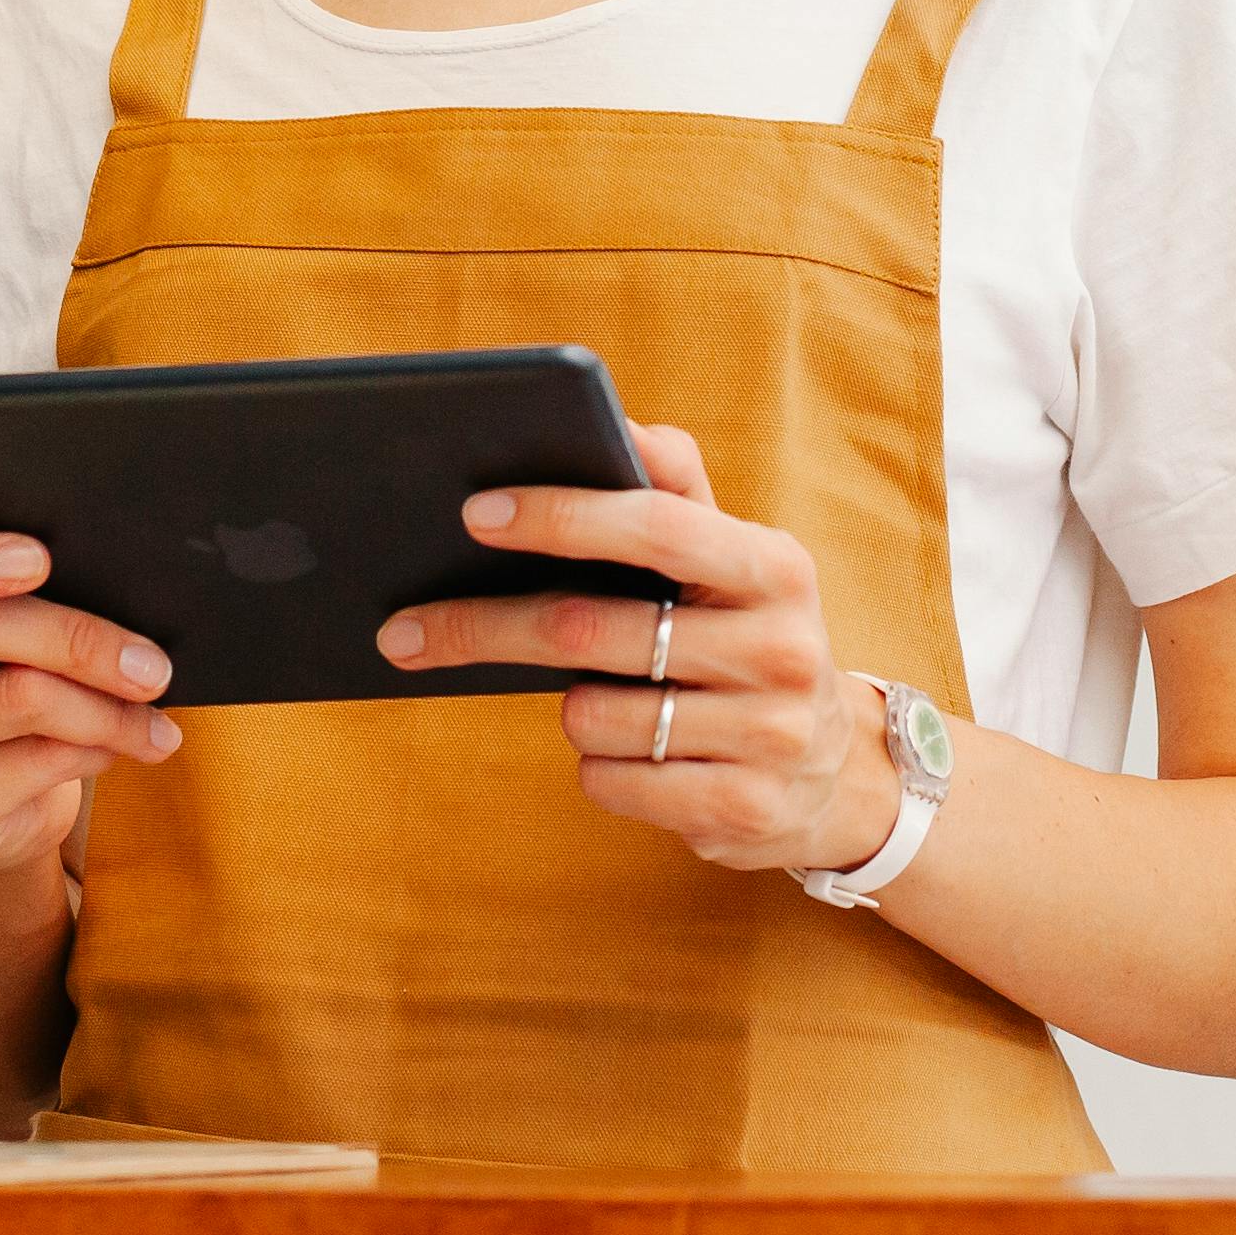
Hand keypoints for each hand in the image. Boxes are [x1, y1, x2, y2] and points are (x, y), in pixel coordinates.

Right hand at [0, 532, 179, 879]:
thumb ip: (6, 594)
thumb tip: (107, 573)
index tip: (36, 557)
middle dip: (72, 638)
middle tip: (147, 658)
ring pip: (12, 700)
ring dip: (103, 704)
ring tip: (154, 702)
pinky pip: (29, 763)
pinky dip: (94, 746)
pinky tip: (124, 742)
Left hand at [378, 424, 890, 874]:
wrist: (832, 775)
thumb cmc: (745, 638)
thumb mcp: (733, 561)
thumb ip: (676, 489)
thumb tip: (621, 422)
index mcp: (775, 567)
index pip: (656, 525)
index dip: (561, 516)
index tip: (474, 513)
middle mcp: (784, 648)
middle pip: (589, 630)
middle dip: (484, 627)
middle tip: (403, 629)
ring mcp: (771, 737)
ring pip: (591, 716)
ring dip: (570, 709)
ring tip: (602, 702)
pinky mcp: (743, 812)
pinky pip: (610, 781)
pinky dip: (599, 768)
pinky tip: (634, 756)